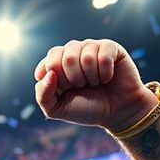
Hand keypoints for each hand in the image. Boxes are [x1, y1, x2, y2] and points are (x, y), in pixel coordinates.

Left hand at [34, 39, 157, 131]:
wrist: (117, 112)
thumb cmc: (87, 109)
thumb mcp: (58, 109)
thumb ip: (43, 96)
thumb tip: (49, 74)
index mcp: (56, 65)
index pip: (48, 62)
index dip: (58, 81)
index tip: (65, 91)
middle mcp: (72, 53)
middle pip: (65, 57)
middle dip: (74, 79)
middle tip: (82, 86)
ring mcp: (90, 48)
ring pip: (85, 56)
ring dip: (91, 77)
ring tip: (95, 83)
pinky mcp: (110, 47)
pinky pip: (103, 55)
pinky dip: (105, 73)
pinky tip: (107, 78)